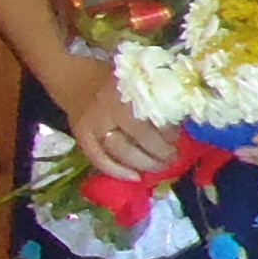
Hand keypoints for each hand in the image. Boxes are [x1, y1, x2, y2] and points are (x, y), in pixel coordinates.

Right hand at [57, 54, 181, 179]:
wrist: (77, 80)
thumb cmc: (118, 83)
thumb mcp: (140, 84)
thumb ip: (157, 103)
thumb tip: (179, 126)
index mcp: (127, 92)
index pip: (151, 118)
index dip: (167, 132)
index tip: (179, 139)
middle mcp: (108, 109)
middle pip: (137, 136)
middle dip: (159, 151)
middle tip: (173, 158)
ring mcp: (92, 125)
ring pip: (119, 151)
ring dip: (143, 163)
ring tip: (160, 167)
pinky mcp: (81, 137)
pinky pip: (98, 159)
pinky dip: (117, 171)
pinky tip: (135, 178)